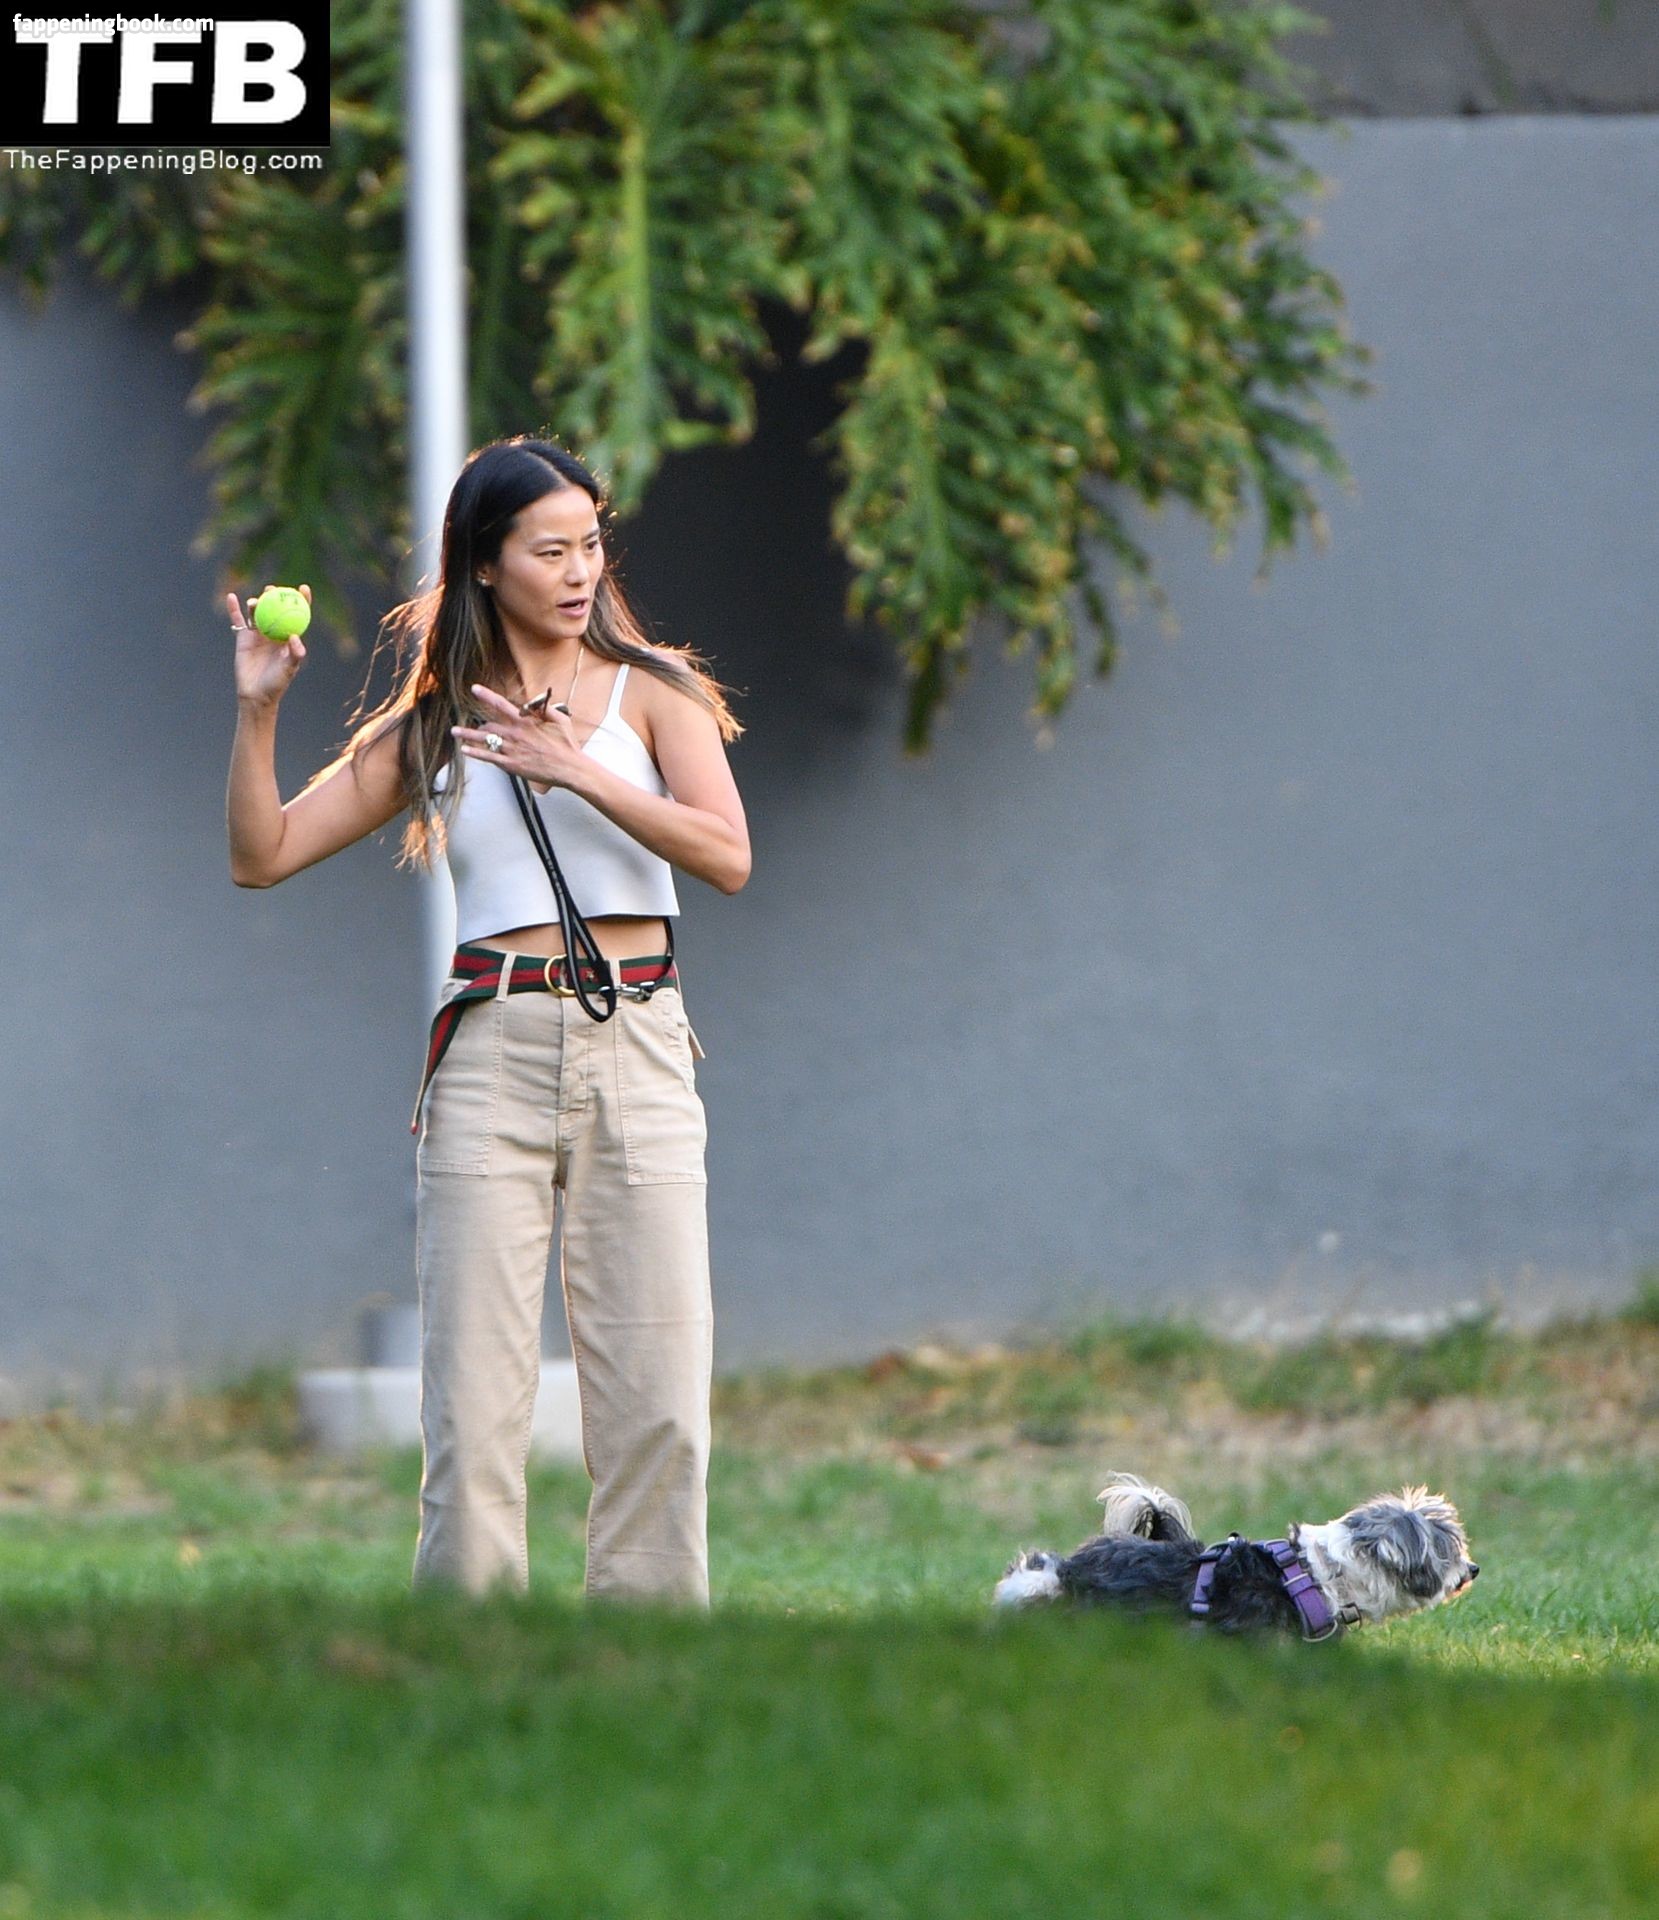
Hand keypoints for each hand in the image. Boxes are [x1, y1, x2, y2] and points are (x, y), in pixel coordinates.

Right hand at [228, 583, 309, 707]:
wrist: (256, 694)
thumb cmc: (276, 683)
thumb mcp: (289, 669)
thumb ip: (295, 654)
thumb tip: (296, 637)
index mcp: (289, 637)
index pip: (297, 614)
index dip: (301, 600)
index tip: (303, 588)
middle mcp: (275, 632)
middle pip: (275, 608)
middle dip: (275, 596)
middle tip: (273, 589)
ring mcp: (259, 633)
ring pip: (257, 612)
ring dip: (256, 602)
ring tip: (256, 602)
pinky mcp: (243, 637)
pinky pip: (238, 619)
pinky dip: (234, 608)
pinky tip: (231, 596)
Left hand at [453, 682, 584, 793]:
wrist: (569, 768)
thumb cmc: (566, 744)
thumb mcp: (560, 719)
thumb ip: (544, 708)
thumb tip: (532, 700)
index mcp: (525, 721)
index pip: (500, 704)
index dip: (486, 695)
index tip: (474, 689)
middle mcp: (515, 734)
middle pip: (488, 724)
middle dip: (474, 722)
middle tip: (464, 720)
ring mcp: (511, 750)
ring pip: (484, 740)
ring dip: (467, 735)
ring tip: (454, 732)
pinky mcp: (511, 765)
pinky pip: (488, 757)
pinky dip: (474, 753)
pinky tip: (464, 749)